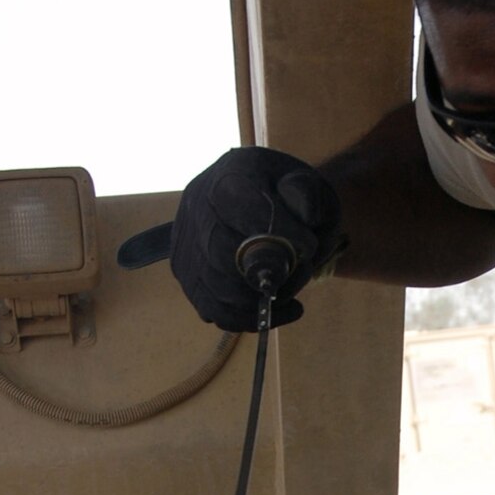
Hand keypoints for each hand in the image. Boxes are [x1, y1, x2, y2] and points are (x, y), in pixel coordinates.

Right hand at [170, 147, 345, 328]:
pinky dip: (244, 318)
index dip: (278, 233)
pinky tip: (272, 311)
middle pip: (221, 253)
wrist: (268, 202)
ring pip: (214, 287)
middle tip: (302, 271)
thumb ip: (308, 196)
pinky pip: (209, 308)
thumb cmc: (290, 196)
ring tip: (290, 293)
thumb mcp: (309, 185)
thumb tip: (303, 218)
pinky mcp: (185, 271)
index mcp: (230, 176)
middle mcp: (197, 204)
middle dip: (268, 274)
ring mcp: (186, 240)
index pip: (243, 206)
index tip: (309, 246)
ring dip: (259, 300)